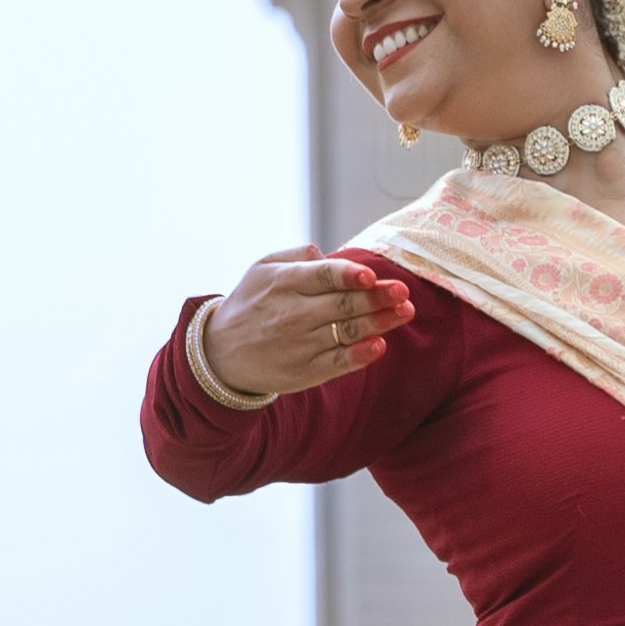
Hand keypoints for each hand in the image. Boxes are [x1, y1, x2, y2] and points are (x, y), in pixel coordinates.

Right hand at [195, 246, 419, 401]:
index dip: (349, 275)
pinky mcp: (305, 371)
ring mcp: (300, 345)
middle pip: (342, 304)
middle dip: (376, 298)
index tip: (371, 275)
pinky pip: (338, 362)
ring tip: (404, 312)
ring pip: (347, 332)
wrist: (220, 355)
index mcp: (283, 283)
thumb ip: (297, 256)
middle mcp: (292, 314)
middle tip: (402, 292)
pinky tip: (379, 346)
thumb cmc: (251, 303)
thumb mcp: (262, 268)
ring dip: (379, 322)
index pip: (323, 276)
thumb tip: (328, 254)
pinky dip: (360, 355)